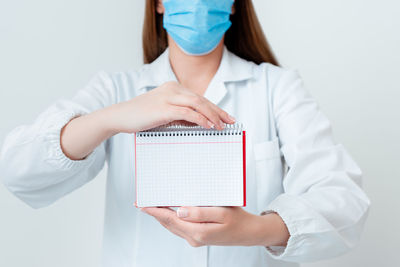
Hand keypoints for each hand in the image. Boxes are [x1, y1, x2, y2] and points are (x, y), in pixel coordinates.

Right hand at [108, 81, 234, 133]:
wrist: (120, 116)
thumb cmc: (141, 116)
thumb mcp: (165, 114)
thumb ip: (181, 115)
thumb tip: (200, 123)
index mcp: (174, 88)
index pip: (199, 98)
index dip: (215, 108)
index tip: (226, 117)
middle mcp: (173, 89)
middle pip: (202, 99)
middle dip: (218, 111)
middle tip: (231, 121)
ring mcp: (168, 97)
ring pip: (197, 104)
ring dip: (212, 116)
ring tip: (222, 126)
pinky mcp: (164, 108)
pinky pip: (188, 113)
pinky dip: (200, 119)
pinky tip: (208, 126)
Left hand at [140, 206, 289, 246]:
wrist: (249, 233)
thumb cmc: (238, 220)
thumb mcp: (222, 212)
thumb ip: (200, 212)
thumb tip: (179, 211)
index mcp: (198, 232)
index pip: (170, 219)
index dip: (155, 211)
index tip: (142, 205)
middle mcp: (194, 238)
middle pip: (168, 224)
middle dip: (155, 213)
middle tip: (142, 203)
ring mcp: (195, 239)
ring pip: (173, 227)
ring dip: (162, 217)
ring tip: (152, 206)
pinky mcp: (199, 237)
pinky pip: (180, 228)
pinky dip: (171, 219)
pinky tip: (169, 213)